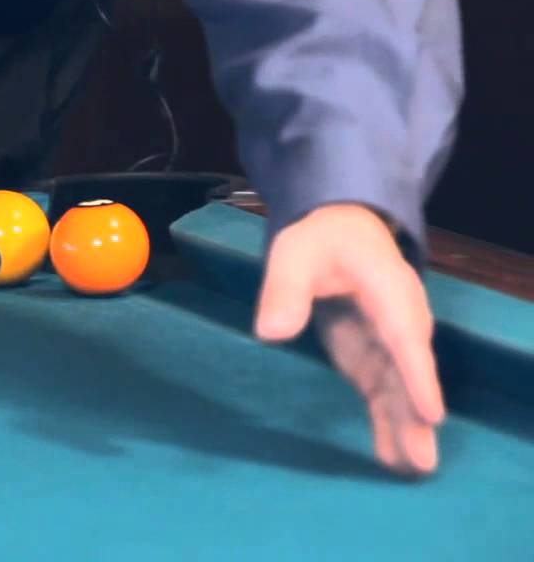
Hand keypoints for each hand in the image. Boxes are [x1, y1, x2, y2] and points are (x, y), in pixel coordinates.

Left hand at [255, 203, 445, 475]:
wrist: (340, 233)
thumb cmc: (320, 241)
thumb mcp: (294, 254)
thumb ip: (284, 290)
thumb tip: (271, 333)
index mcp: (388, 291)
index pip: (405, 337)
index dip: (417, 376)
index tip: (431, 414)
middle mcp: (400, 322)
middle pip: (411, 373)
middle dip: (416, 416)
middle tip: (422, 462)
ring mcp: (389, 344)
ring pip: (402, 390)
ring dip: (407, 429)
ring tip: (414, 470)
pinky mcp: (374, 360)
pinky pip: (386, 394)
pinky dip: (389, 422)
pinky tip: (391, 457)